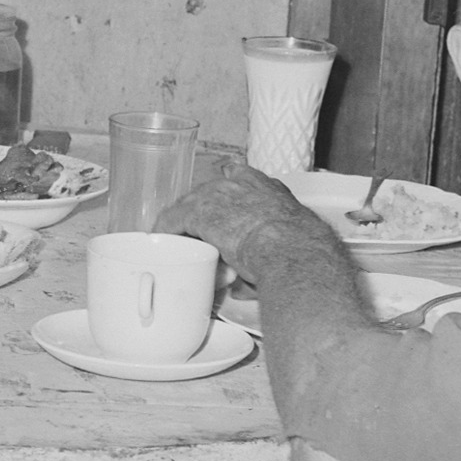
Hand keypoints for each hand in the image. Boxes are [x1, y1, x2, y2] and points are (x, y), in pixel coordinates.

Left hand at [153, 161, 327, 281]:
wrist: (291, 248)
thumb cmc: (299, 250)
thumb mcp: (287, 246)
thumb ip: (263, 256)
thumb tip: (243, 286)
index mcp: (266, 188)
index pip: (239, 174)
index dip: (228, 193)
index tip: (223, 202)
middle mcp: (240, 184)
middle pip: (209, 192)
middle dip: (201, 211)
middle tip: (195, 233)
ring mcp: (218, 195)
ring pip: (189, 204)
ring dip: (182, 222)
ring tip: (174, 238)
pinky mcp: (198, 212)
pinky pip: (173, 219)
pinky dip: (166, 230)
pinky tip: (161, 240)